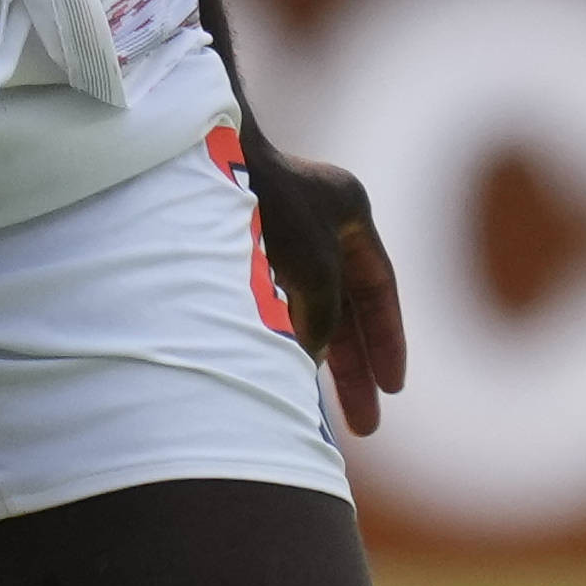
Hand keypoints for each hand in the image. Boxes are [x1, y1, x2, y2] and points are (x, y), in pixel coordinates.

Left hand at [243, 143, 412, 440]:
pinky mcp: (235, 245)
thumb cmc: (261, 205)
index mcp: (348, 209)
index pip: (379, 286)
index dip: (388, 339)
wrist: (192, 159)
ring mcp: (275, 230)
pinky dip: (275, 340)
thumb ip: (323, 317)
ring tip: (315, 415)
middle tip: (365, 426)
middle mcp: (316, 218)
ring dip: (312, 359)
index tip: (393, 389)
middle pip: (344, 307)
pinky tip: (272, 376)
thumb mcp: (313, 268)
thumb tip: (312, 357)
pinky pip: (267, 305)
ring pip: (304, 309)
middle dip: (354, 367)